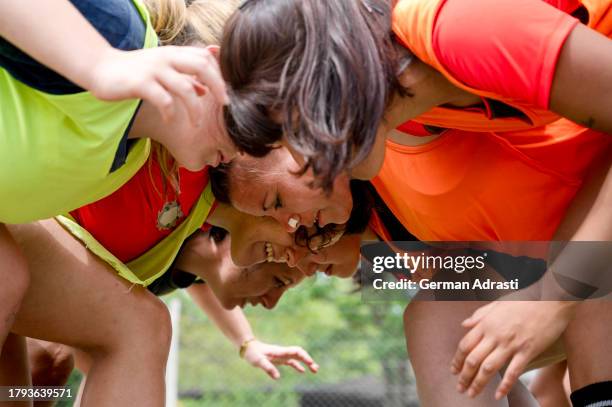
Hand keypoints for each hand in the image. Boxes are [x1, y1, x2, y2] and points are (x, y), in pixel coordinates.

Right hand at [88, 46, 227, 125]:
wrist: (101, 68)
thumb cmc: (136, 72)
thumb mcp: (163, 71)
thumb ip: (185, 78)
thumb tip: (206, 90)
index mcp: (174, 53)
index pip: (206, 57)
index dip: (220, 74)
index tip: (226, 93)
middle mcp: (167, 58)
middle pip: (202, 65)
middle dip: (218, 86)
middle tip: (225, 105)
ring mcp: (154, 69)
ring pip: (185, 87)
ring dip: (195, 109)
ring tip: (196, 124)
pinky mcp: (140, 83)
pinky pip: (164, 100)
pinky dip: (171, 113)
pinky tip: (170, 120)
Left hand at [242, 340, 318, 379]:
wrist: (248, 347)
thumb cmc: (253, 353)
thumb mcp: (258, 361)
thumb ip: (268, 368)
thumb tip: (277, 377)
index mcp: (280, 351)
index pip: (296, 352)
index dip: (304, 357)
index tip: (311, 363)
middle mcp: (283, 352)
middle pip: (299, 354)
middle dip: (308, 360)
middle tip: (316, 368)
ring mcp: (282, 355)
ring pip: (297, 358)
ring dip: (306, 363)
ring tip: (315, 370)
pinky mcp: (279, 359)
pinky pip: (291, 362)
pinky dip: (298, 366)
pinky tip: (303, 371)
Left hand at [450, 300, 575, 399]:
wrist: (551, 298)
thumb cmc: (525, 299)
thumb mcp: (497, 302)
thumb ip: (480, 315)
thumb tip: (464, 325)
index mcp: (486, 323)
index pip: (465, 345)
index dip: (457, 360)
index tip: (453, 371)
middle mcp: (495, 335)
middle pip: (473, 359)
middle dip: (464, 376)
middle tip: (460, 388)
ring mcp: (511, 344)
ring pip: (489, 368)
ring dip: (478, 383)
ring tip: (472, 394)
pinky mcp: (528, 351)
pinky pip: (513, 371)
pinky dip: (504, 385)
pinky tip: (498, 395)